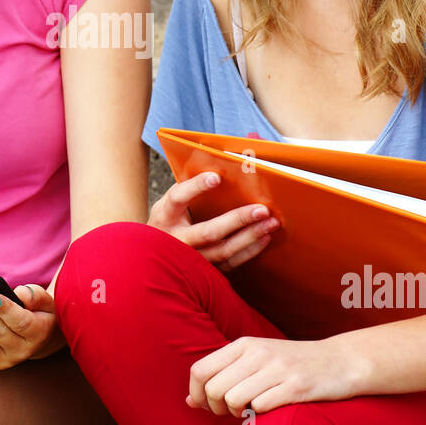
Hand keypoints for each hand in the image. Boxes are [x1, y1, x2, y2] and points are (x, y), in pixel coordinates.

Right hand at [147, 171, 278, 271]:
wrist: (155, 258)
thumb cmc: (171, 220)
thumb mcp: (172, 202)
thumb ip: (191, 182)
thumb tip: (220, 153)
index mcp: (165, 216)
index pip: (177, 198)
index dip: (195, 187)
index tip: (216, 177)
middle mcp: (176, 240)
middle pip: (209, 231)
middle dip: (238, 219)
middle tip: (262, 209)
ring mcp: (190, 259)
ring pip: (223, 251)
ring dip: (250, 236)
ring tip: (270, 222)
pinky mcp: (203, 272)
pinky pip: (230, 263)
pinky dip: (249, 251)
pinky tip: (264, 238)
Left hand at [186, 336, 366, 416]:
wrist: (339, 361)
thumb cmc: (291, 364)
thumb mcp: (255, 360)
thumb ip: (223, 375)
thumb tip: (190, 400)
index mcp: (244, 344)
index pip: (200, 370)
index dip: (197, 394)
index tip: (207, 404)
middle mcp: (258, 353)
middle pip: (214, 389)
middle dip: (216, 409)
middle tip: (230, 411)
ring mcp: (277, 369)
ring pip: (233, 399)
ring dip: (237, 413)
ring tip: (250, 409)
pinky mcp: (296, 387)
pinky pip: (260, 407)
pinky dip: (260, 414)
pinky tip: (270, 408)